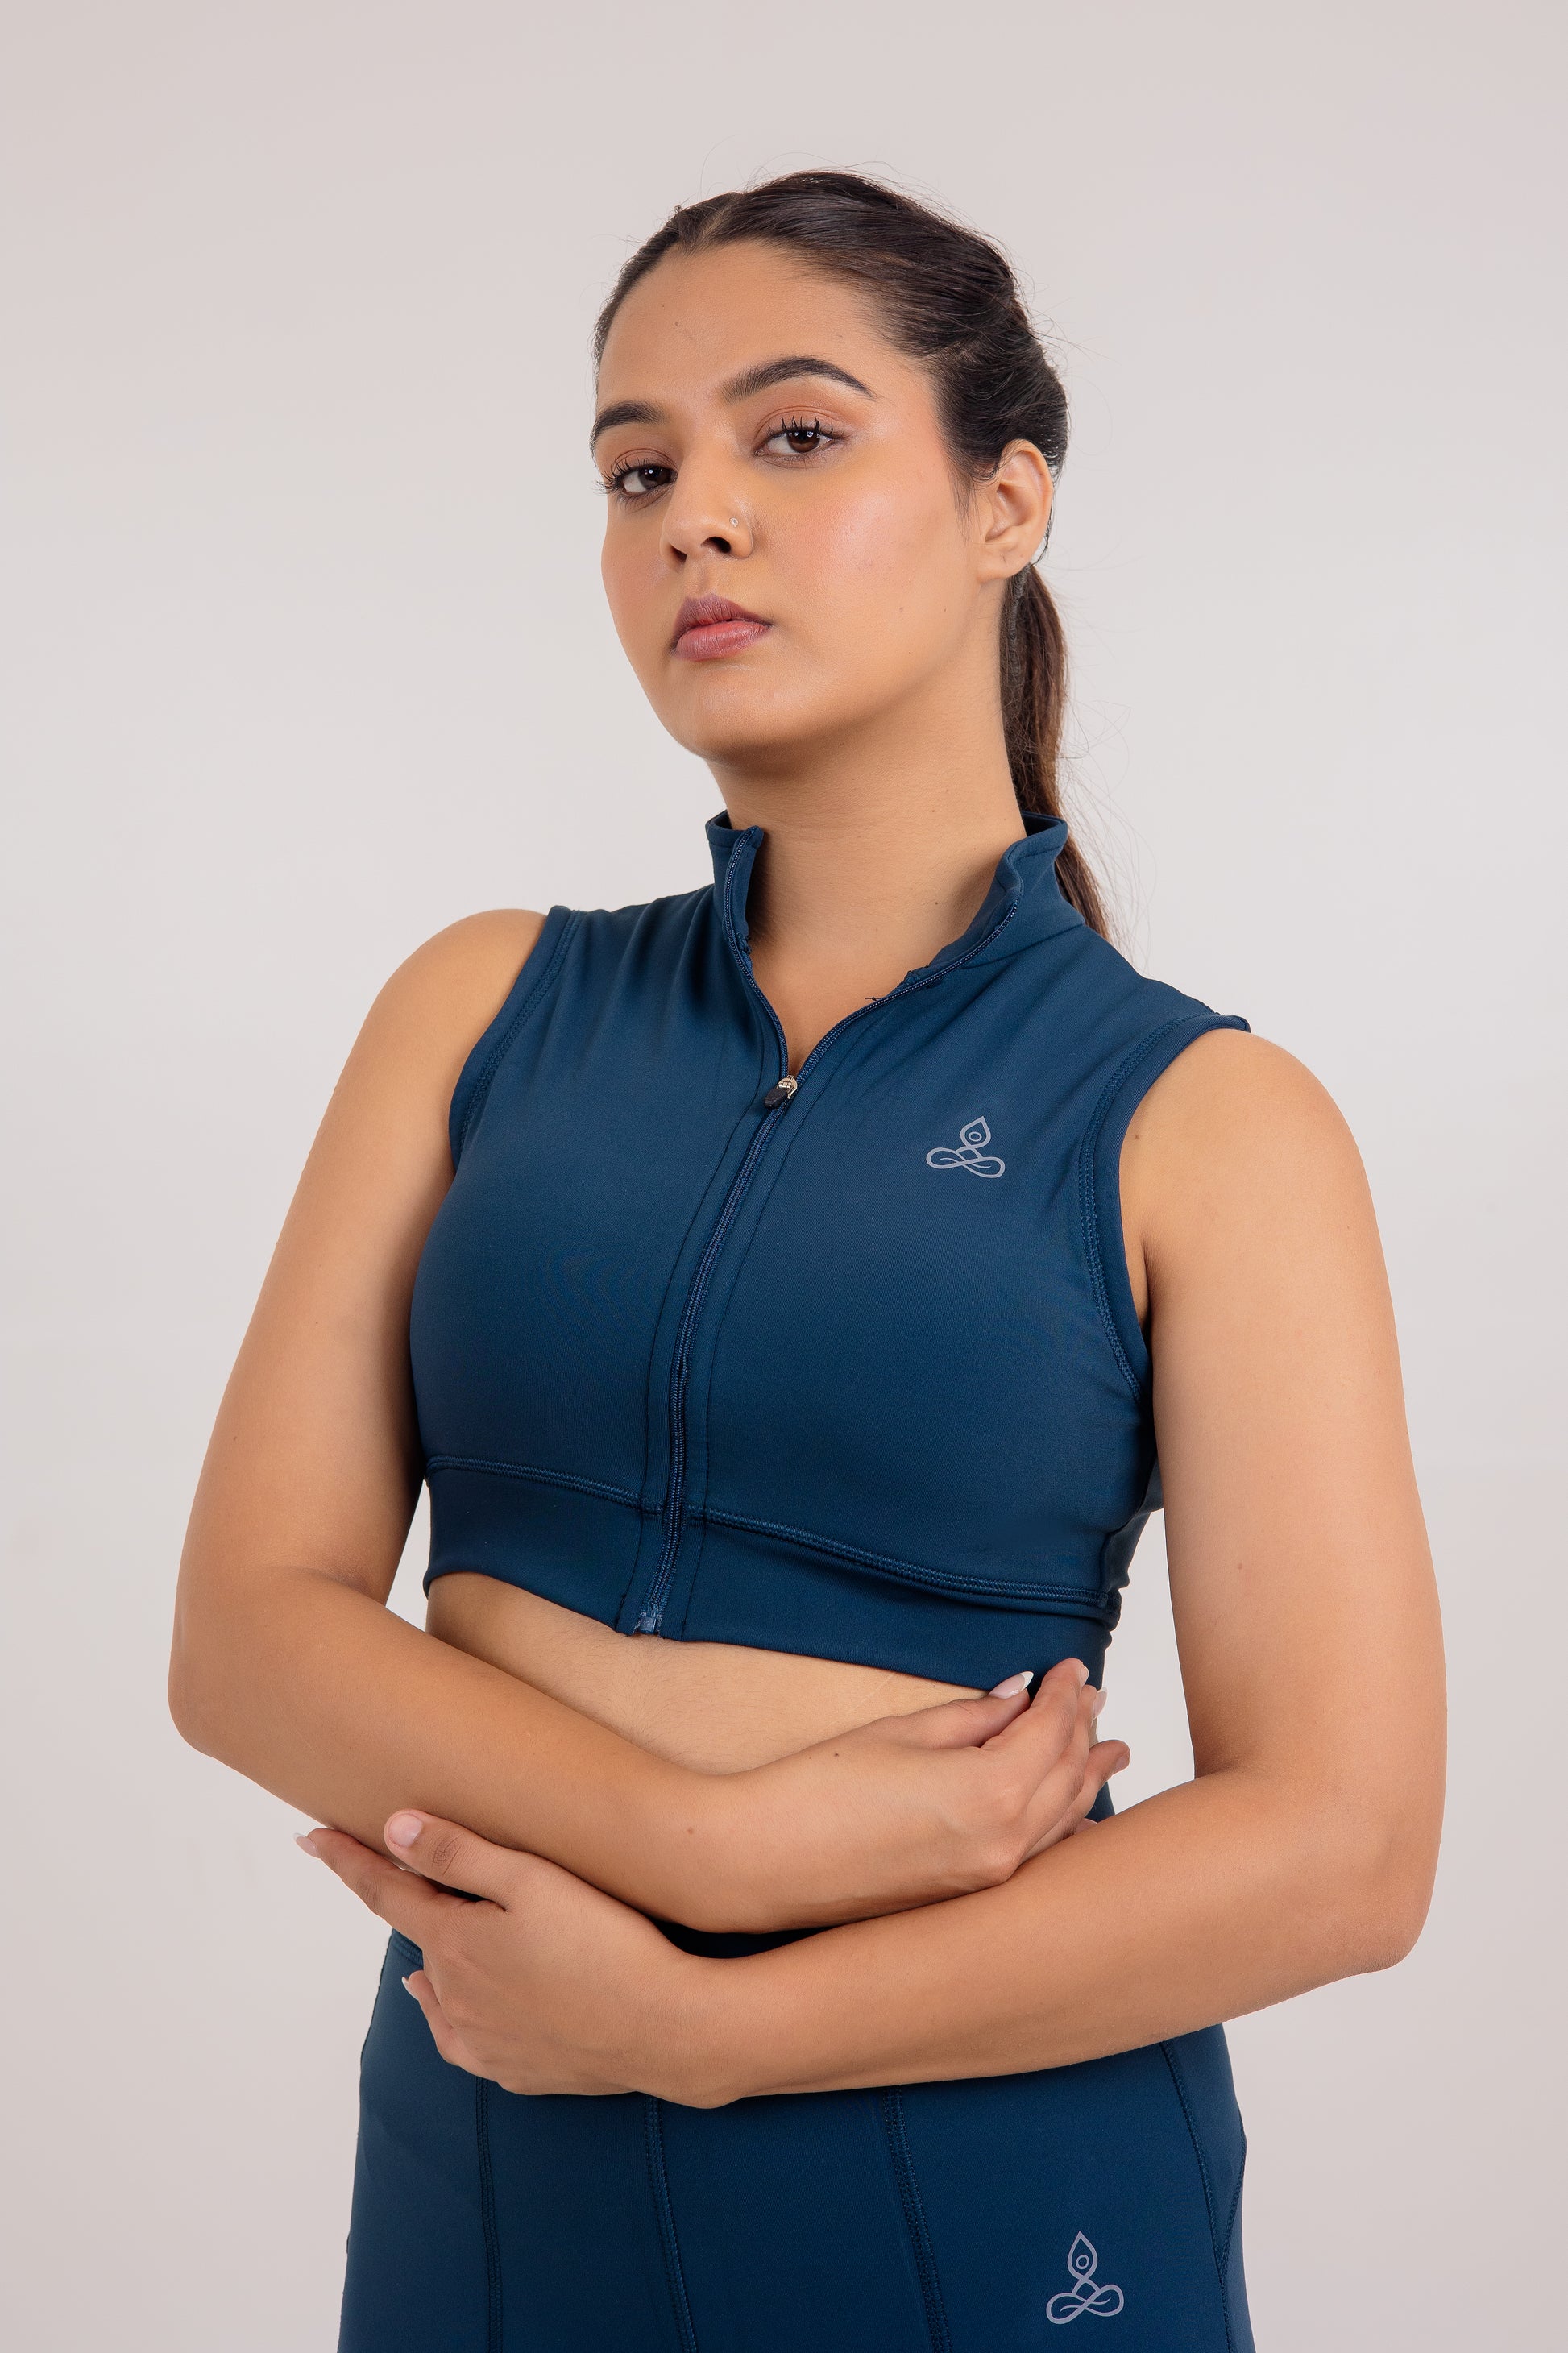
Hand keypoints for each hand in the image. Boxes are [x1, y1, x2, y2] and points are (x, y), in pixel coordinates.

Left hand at [297, 1812, 712, 2099]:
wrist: (665, 2029)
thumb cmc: (607, 1942)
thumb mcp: (533, 1880)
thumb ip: (458, 1854)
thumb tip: (393, 1829)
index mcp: (453, 1942)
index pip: (384, 1891)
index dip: (347, 1860)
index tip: (310, 1837)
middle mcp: (453, 1996)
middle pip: (422, 1935)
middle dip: (422, 1903)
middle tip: (433, 1872)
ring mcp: (480, 2041)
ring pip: (438, 1987)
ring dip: (439, 1957)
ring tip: (446, 1933)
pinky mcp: (511, 2069)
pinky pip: (460, 2036)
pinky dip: (448, 2010)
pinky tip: (454, 2001)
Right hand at [683, 1659, 1128, 1933]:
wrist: (766, 1861)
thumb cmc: (818, 1792)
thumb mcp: (901, 1734)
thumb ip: (971, 1717)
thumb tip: (1017, 1697)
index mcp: (992, 1793)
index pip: (1049, 1731)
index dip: (1065, 1693)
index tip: (1072, 1667)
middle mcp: (1004, 1844)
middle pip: (1066, 1776)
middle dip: (1083, 1731)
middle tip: (1095, 1699)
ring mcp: (989, 1879)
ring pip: (1062, 1822)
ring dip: (1086, 1780)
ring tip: (1109, 1752)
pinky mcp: (967, 1897)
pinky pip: (1038, 1857)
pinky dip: (1064, 1828)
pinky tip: (1076, 1818)